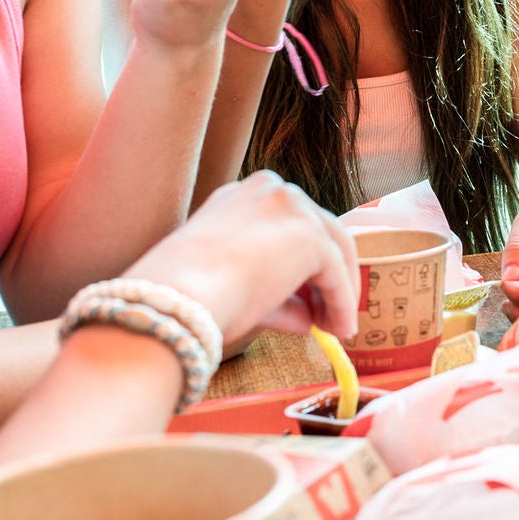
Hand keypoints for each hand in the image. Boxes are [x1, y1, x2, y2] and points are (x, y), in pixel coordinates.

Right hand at [125, 172, 359, 338]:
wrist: (177, 298)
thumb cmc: (190, 297)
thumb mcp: (234, 284)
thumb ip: (276, 294)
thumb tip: (309, 317)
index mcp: (242, 196)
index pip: (287, 224)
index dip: (303, 262)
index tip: (309, 295)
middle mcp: (270, 190)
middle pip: (317, 230)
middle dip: (326, 274)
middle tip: (328, 312)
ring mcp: (292, 207)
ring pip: (332, 249)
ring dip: (338, 290)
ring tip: (335, 327)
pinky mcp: (310, 234)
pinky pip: (336, 273)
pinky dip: (342, 302)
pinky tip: (338, 329)